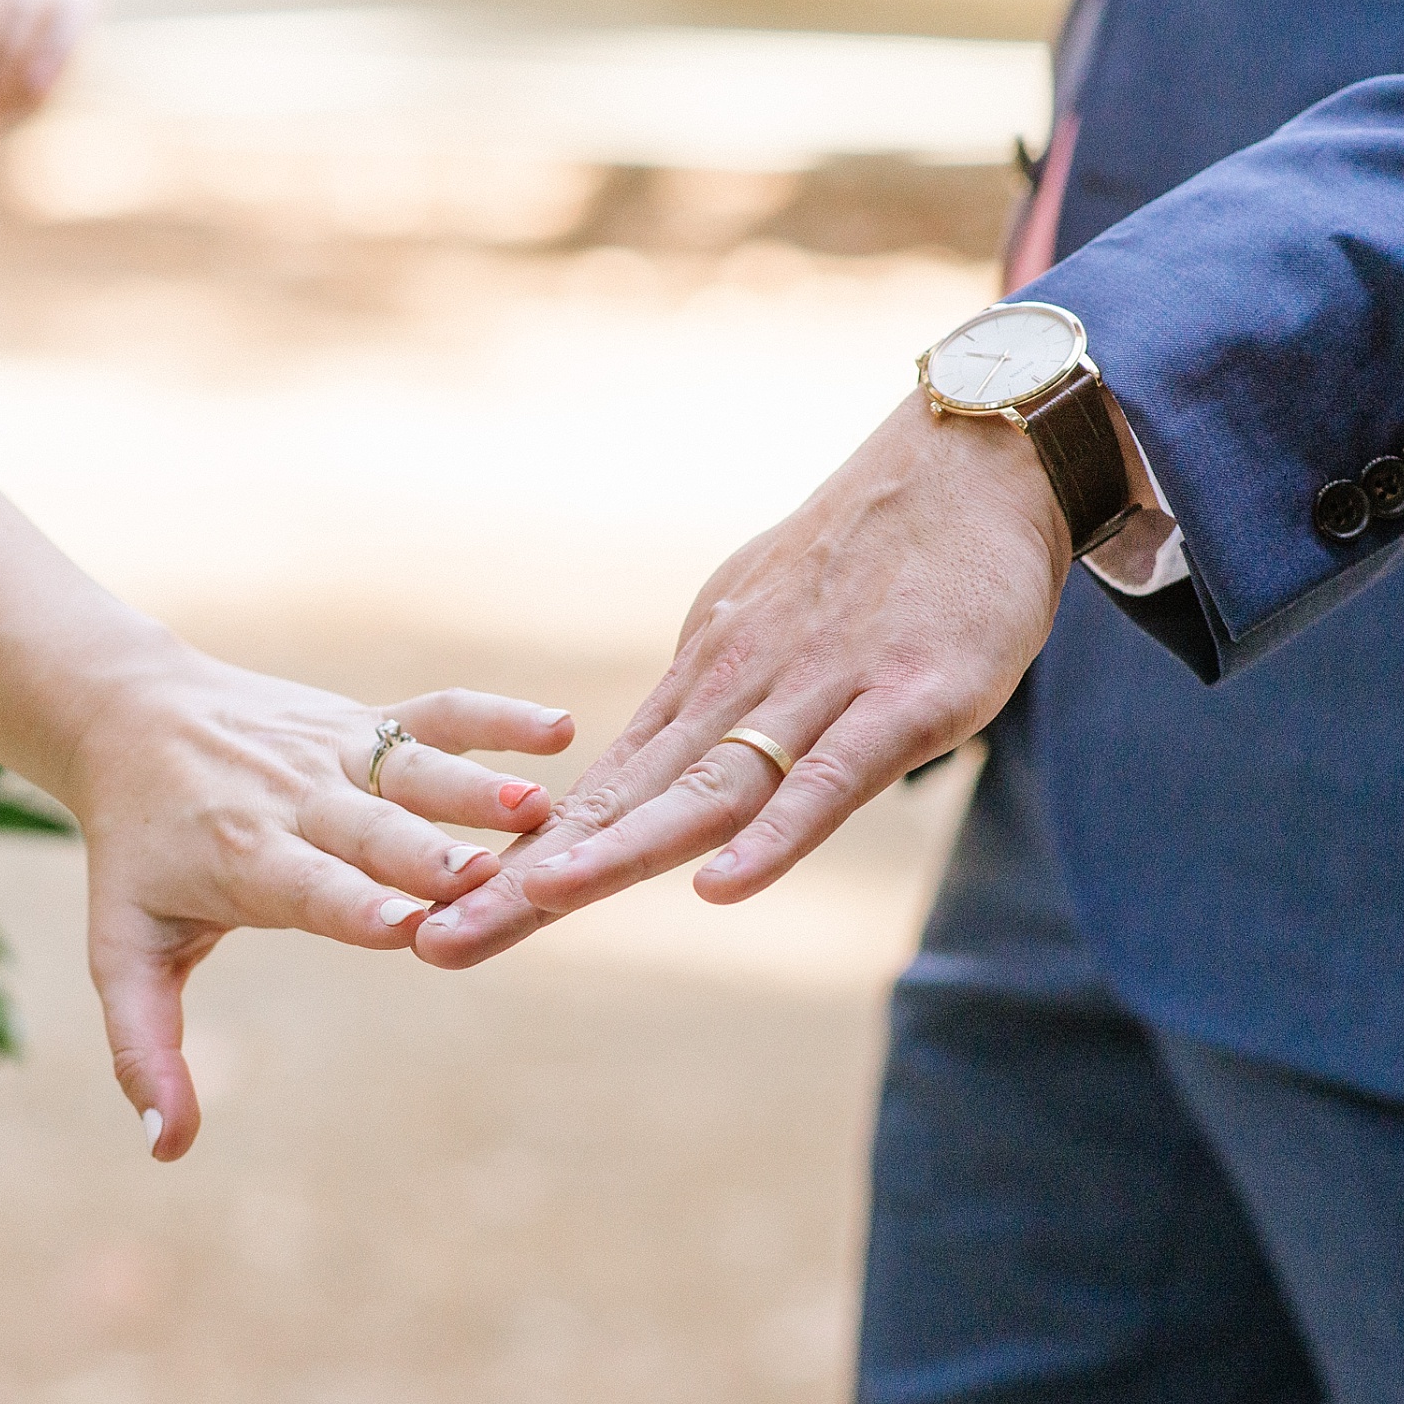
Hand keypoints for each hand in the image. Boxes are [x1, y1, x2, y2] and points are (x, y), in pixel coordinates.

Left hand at [62, 658, 573, 1156]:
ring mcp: (334, 753)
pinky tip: (558, 731)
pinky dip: (495, 717)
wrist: (128, 716)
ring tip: (539, 805)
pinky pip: (435, 714)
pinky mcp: (363, 721)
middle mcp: (296, 800)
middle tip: (489, 877)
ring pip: (412, 768)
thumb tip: (167, 1151)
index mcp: (243, 859)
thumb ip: (144, 1051)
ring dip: (475, 786)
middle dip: (429, 854)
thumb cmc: (135, 852)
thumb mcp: (123, 951)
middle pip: (372, 830)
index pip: (307, 887)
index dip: (356, 906)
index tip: (409, 928)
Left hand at [414, 390, 1085, 968]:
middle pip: (625, 803)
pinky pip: (831, 778)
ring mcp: (820, 693)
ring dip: (620, 852)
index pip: (600, 789)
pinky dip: (777, 833)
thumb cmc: (870, 554)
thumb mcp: (765, 623)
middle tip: (437, 941)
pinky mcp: (905, 702)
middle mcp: (740, 688)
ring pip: (707, 790)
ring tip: (539, 902)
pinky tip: (724, 884)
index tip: (437, 919)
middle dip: (530, 879)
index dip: (521, 859)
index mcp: (704, 678)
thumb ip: (715, 700)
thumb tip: (656, 766)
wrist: (966, 463)